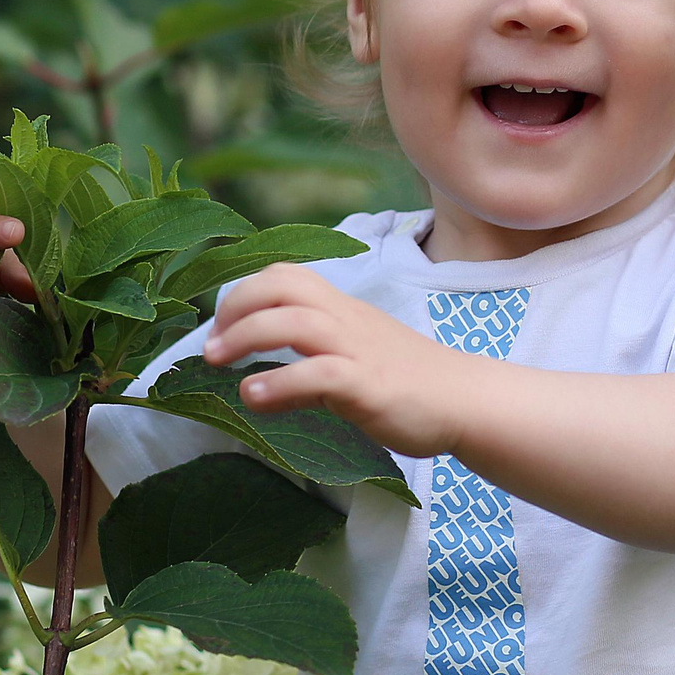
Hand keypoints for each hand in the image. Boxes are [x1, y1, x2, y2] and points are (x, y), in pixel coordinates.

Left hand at [203, 264, 470, 457]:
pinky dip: (279, 382)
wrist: (463, 398)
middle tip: (211, 348)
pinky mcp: (368, 385)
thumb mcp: (352, 354)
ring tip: (217, 364)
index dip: (243, 294)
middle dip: (234, 308)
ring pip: (294, 321)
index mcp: (340, 309)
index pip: (285, 276)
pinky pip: (318, 373)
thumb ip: (311, 354)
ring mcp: (357, 349)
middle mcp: (345, 319)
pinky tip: (255, 397)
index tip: (220, 329)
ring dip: (245, 337)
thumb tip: (259, 373)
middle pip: (281, 286)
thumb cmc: (406, 378)